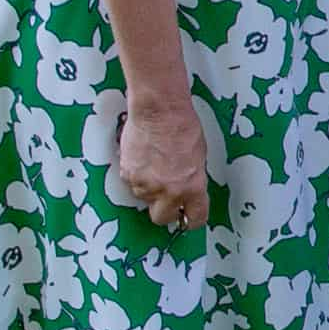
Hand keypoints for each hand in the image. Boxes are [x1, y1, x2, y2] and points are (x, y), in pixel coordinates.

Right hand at [105, 82, 210, 226]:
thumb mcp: (199, 156)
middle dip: (163, 209)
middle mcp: (168, 191)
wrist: (159, 111)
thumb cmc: (182, 126)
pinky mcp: (128, 175)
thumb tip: (188, 188)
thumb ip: (192, 179)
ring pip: (144, 198)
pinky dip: (136, 174)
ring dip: (148, 188)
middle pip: (161, 217)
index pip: (195, 219)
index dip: (191, 218)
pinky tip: (143, 157)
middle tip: (165, 194)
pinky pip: (132, 183)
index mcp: (192, 188)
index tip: (188, 217)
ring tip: (154, 164)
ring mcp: (146, 185)